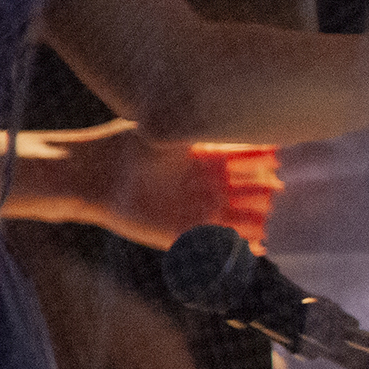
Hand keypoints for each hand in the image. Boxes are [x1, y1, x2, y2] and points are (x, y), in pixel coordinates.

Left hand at [5, 124, 280, 249]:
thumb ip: (204, 128)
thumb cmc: (127, 146)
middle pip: (249, 193)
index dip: (265, 163)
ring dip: (255, 223)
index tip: (278, 161)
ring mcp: (195, 212)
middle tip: (275, 191)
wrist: (90, 176)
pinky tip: (257, 248)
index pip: (249, 162)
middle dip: (264, 193)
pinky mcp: (180, 235)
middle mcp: (205, 186)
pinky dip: (237, 250)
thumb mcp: (171, 131)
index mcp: (207, 159)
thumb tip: (240, 118)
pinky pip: (216, 246)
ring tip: (270, 223)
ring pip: (238, 221)